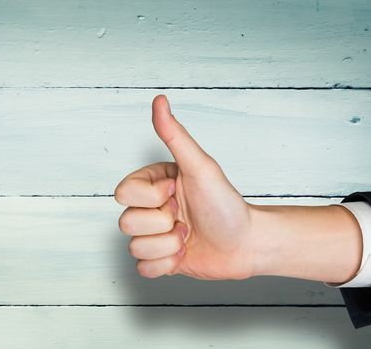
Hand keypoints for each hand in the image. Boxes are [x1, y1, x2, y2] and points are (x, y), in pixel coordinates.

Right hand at [114, 95, 362, 282]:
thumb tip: (159, 101)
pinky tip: (184, 254)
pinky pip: (142, 269)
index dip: (150, 198)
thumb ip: (175, 136)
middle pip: (127, 222)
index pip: (122, 193)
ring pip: (135, 248)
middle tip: (186, 218)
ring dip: (168, 246)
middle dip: (162, 225)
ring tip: (189, 236)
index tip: (176, 192)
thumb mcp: (200, 167)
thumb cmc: (227, 204)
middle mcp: (150, 208)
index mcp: (153, 184)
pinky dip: (166, 265)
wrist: (247, 244)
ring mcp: (154, 235)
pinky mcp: (160, 260)